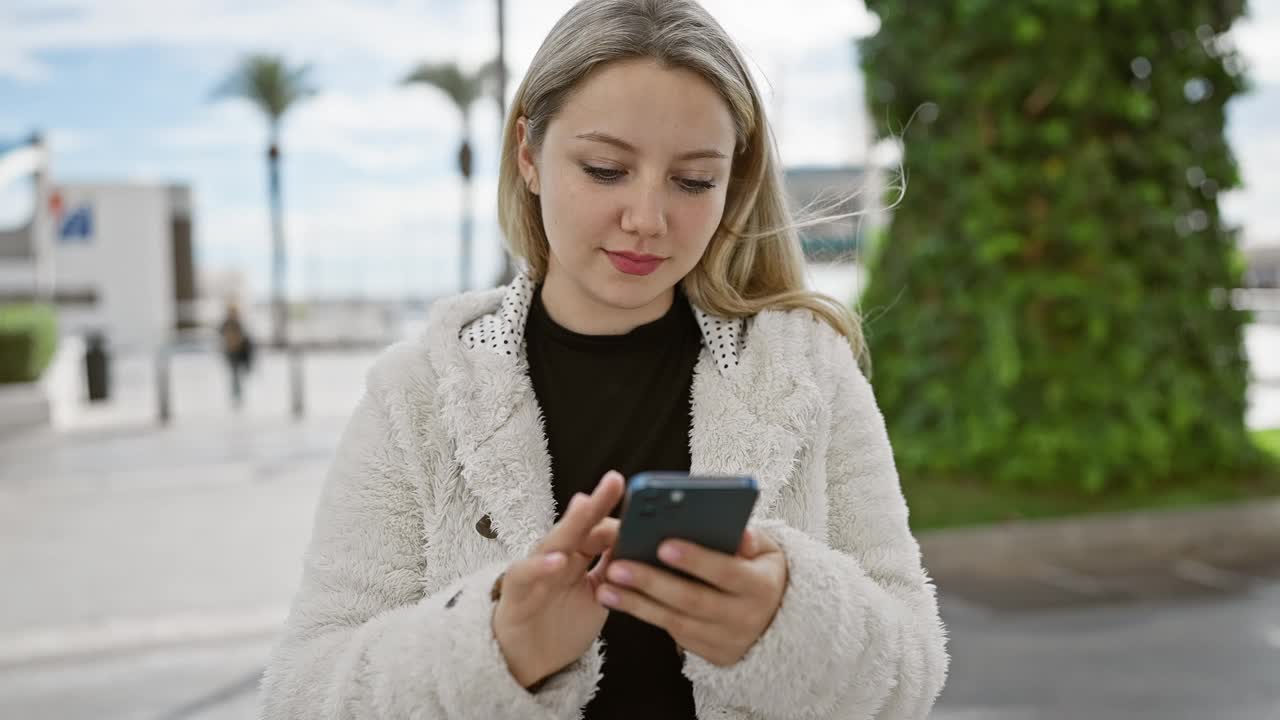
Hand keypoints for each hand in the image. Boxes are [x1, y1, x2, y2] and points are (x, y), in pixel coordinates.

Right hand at [492, 471, 623, 688]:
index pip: (600, 530)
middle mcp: (557, 556)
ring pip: (554, 541)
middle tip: (615, 481)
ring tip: (586, 504)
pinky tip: (558, 560)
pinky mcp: (516, 589)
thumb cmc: (563, 624)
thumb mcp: (598, 595)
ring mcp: (536, 569)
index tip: (643, 510)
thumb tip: (644, 548)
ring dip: (570, 523)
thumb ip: (614, 570)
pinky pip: (527, 574)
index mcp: (578, 556)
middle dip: (597, 502)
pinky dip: (541, 566)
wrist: (528, 660)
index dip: (619, 520)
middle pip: (579, 525)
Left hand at [595, 527, 787, 666]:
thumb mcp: (768, 551)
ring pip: (676, 622)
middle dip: (653, 583)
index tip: (663, 545)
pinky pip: (673, 634)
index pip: (727, 572)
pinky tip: (619, 599)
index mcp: (761, 586)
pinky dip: (644, 616)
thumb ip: (752, 539)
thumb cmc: (760, 571)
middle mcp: (744, 617)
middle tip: (618, 566)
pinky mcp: (710, 653)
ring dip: (637, 604)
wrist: (777, 620)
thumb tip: (741, 534)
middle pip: (693, 600)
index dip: (697, 560)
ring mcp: (727, 640)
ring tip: (606, 586)